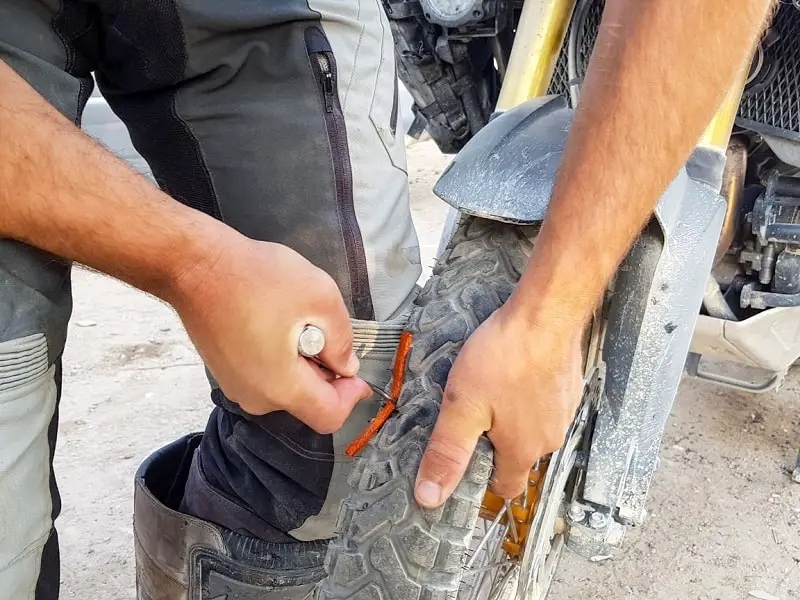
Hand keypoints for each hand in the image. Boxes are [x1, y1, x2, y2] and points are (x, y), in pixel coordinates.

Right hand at [168, 230, 370, 432]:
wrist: (194, 266)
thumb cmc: (256, 278)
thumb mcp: (320, 298)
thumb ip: (342, 338)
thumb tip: (345, 365)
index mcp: (282, 387)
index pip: (328, 416)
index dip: (350, 397)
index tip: (357, 373)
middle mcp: (256, 397)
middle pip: (307, 401)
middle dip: (325, 372)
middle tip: (323, 330)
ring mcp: (235, 386)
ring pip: (286, 386)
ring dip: (302, 362)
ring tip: (296, 320)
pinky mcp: (224, 371)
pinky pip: (265, 374)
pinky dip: (280, 356)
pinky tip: (275, 321)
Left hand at [414, 301, 583, 507]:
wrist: (546, 314)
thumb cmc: (506, 357)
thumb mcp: (463, 406)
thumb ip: (448, 452)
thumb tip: (430, 497)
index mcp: (523, 451)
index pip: (506, 488)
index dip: (484, 481)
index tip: (465, 463)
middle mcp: (550, 438)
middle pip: (517, 457)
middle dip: (493, 443)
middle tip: (469, 414)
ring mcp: (564, 412)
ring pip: (531, 428)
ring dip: (511, 418)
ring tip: (488, 389)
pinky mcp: (568, 388)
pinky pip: (544, 404)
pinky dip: (527, 396)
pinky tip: (511, 373)